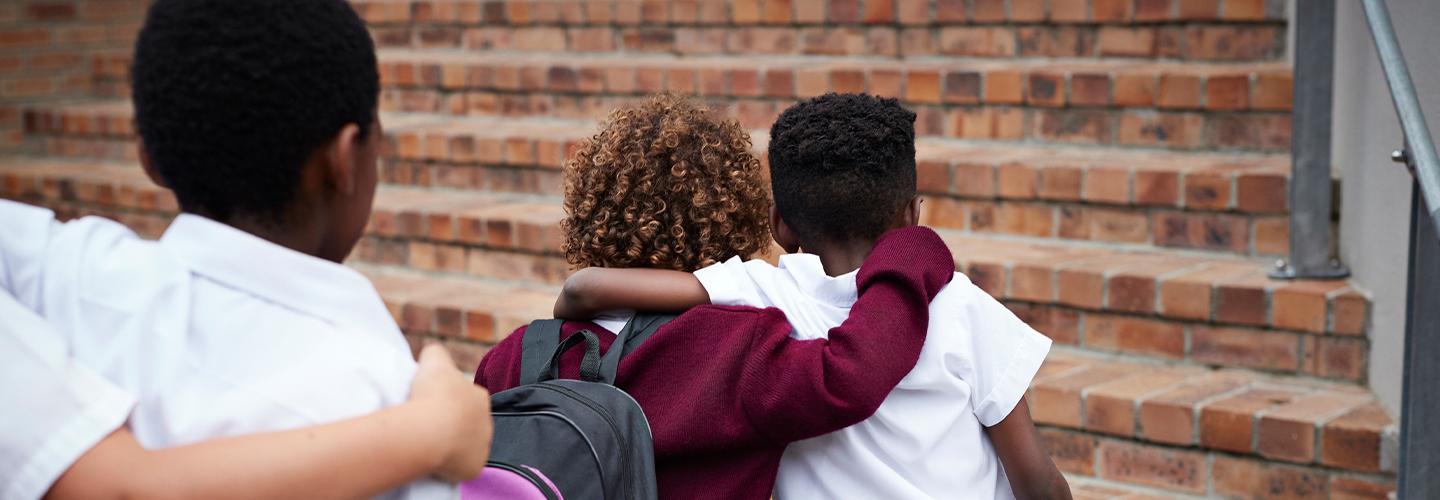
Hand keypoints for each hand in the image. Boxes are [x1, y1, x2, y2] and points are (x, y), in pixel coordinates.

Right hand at [408, 343, 493, 481]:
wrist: (430, 430)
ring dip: (452, 445)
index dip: (448, 400)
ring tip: (430, 443)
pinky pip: (462, 466)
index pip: (466, 398)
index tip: (431, 404)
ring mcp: (483, 447)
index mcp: (480, 397)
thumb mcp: (432, 358)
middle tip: (429, 425)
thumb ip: (436, 352)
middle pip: (468, 423)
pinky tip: (434, 460)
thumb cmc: (433, 393)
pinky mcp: (474, 468)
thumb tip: (433, 353)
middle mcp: (487, 422)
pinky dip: (450, 465)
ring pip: (467, 445)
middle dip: (453, 424)